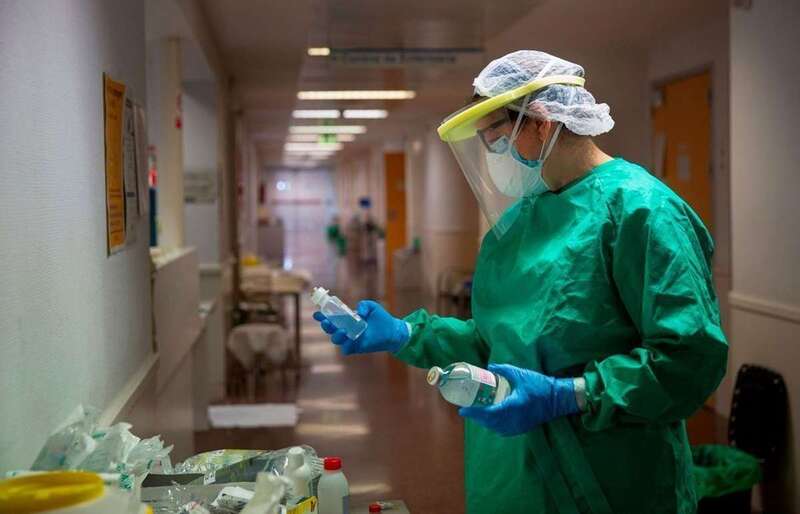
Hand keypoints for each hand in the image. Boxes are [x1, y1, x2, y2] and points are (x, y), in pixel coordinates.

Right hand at [313, 300, 408, 354]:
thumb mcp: (372, 307)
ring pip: (336, 339)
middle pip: (330, 329)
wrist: (392, 330)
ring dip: (336, 335)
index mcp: (347, 318)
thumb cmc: (381, 318)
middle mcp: (346, 328)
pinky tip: (351, 339)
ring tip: (343, 331)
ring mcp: (350, 338)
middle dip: (326, 325)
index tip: (317, 313)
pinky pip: (346, 349)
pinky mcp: (356, 347)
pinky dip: (346, 345)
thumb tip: (358, 312)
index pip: (331, 316)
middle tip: (327, 322)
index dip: (322, 315)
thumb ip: (364, 305)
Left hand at [459, 363, 579, 436]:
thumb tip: (489, 366)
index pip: (489, 413)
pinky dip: (494, 426)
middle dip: (476, 417)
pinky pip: (504, 431)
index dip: (474, 413)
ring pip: (496, 428)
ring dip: (484, 422)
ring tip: (476, 414)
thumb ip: (504, 370)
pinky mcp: (523, 428)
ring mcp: (519, 425)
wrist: (558, 399)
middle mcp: (515, 419)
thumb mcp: (521, 374)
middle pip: (490, 422)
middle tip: (466, 410)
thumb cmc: (540, 385)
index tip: (463, 410)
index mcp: (513, 406)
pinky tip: (491, 420)